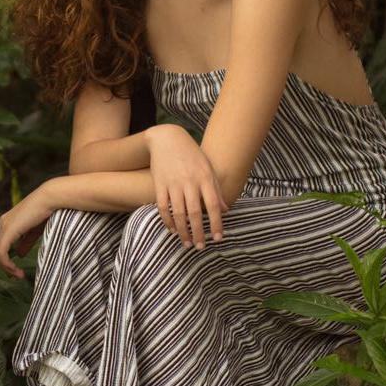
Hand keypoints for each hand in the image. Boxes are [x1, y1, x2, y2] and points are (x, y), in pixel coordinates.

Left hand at [0, 184, 55, 278]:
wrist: (50, 199)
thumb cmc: (47, 211)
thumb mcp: (34, 230)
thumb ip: (26, 242)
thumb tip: (19, 254)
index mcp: (8, 222)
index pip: (1, 244)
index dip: (6, 259)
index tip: (17, 270)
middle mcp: (3, 223)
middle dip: (5, 265)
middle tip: (16, 275)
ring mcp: (4, 226)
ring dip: (6, 266)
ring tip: (18, 275)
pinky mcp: (8, 230)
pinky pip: (1, 252)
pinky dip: (7, 263)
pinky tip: (16, 270)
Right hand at [146, 125, 227, 249]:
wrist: (167, 138)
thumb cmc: (191, 155)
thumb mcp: (208, 168)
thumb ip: (216, 189)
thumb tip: (226, 210)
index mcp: (205, 178)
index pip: (213, 205)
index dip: (217, 223)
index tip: (219, 238)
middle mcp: (190, 181)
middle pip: (195, 213)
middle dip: (199, 232)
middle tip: (200, 247)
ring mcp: (173, 183)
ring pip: (178, 213)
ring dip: (183, 231)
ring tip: (186, 243)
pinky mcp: (159, 184)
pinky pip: (162, 207)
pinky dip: (167, 220)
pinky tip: (172, 230)